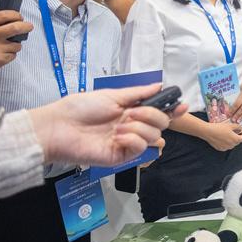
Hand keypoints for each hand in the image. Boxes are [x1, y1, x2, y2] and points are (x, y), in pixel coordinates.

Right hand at [0, 9, 32, 81]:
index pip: (4, 15)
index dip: (16, 15)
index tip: (19, 16)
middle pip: (16, 27)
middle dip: (26, 26)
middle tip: (29, 26)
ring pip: (17, 44)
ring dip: (16, 44)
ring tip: (7, 45)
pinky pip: (13, 54)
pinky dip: (10, 54)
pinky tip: (1, 54)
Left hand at [29, 83, 186, 165]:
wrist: (60, 127)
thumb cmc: (80, 108)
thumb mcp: (112, 95)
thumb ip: (138, 93)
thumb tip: (158, 85)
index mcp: (131, 112)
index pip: (159, 112)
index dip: (172, 110)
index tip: (181, 105)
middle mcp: (132, 127)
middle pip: (161, 124)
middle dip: (152, 115)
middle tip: (133, 112)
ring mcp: (128, 142)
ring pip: (154, 136)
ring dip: (139, 128)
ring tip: (119, 126)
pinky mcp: (121, 156)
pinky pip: (140, 148)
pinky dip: (132, 139)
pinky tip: (117, 137)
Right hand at [202, 121, 241, 151]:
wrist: (208, 132)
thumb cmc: (219, 128)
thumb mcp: (230, 125)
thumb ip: (238, 127)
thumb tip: (241, 128)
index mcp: (235, 139)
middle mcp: (231, 145)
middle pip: (237, 141)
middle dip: (237, 136)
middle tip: (235, 131)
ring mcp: (226, 148)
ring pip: (231, 144)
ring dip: (231, 139)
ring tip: (227, 133)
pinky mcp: (220, 149)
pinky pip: (226, 146)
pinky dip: (226, 142)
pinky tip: (222, 137)